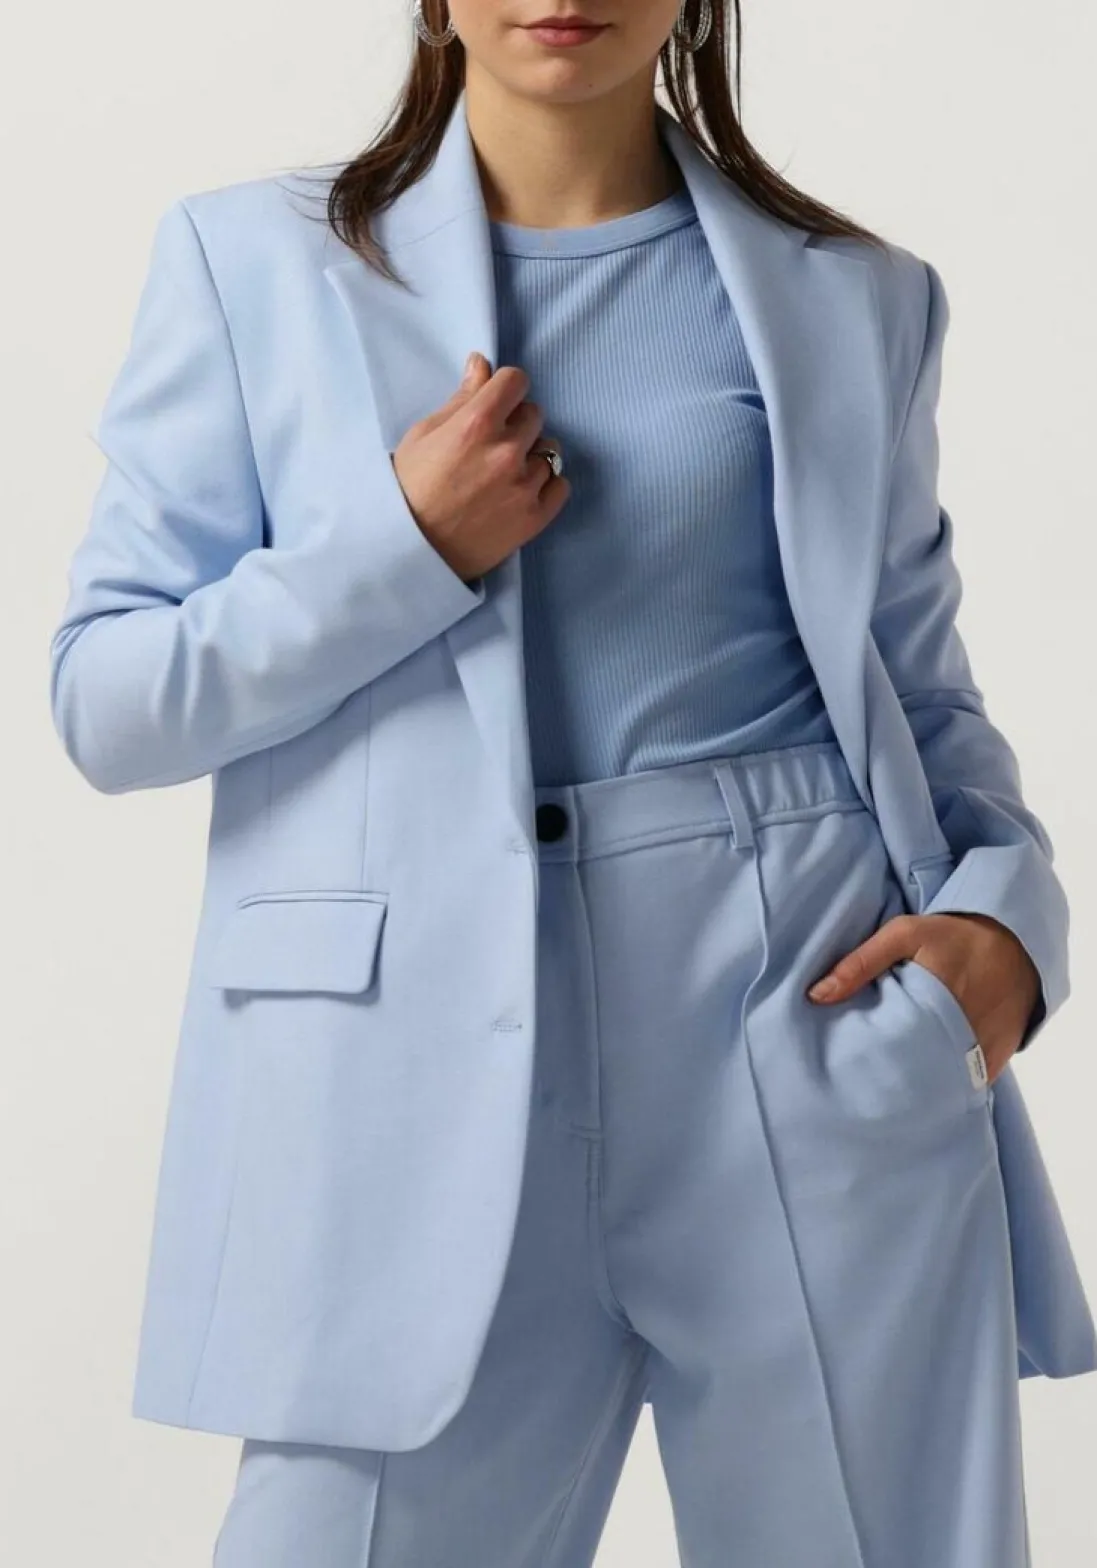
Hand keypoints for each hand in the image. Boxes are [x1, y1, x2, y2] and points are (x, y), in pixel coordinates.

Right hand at [391, 352, 570, 581]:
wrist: (410, 550)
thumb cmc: (408, 489)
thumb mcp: (424, 435)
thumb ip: (461, 399)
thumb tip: (481, 364)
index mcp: (477, 424)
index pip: (516, 381)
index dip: (505, 389)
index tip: (497, 402)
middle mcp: (506, 451)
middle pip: (534, 414)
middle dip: (516, 423)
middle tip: (492, 445)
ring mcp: (524, 486)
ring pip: (550, 449)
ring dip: (532, 455)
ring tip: (504, 474)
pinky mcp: (535, 517)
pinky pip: (561, 485)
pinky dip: (546, 485)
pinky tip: (521, 492)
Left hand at [806, 911, 1041, 1082]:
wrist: (1019, 945)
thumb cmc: (956, 936)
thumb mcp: (906, 933)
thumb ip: (861, 962)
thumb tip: (816, 996)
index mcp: (934, 1003)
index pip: (889, 1048)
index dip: (864, 1061)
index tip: (842, 1066)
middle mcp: (961, 1035)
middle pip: (912, 1075)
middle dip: (885, 1079)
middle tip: (859, 1081)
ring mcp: (981, 1054)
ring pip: (937, 1085)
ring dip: (914, 1085)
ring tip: (887, 1084)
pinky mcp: (994, 1063)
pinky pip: (963, 1085)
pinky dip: (943, 1084)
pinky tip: (921, 1083)